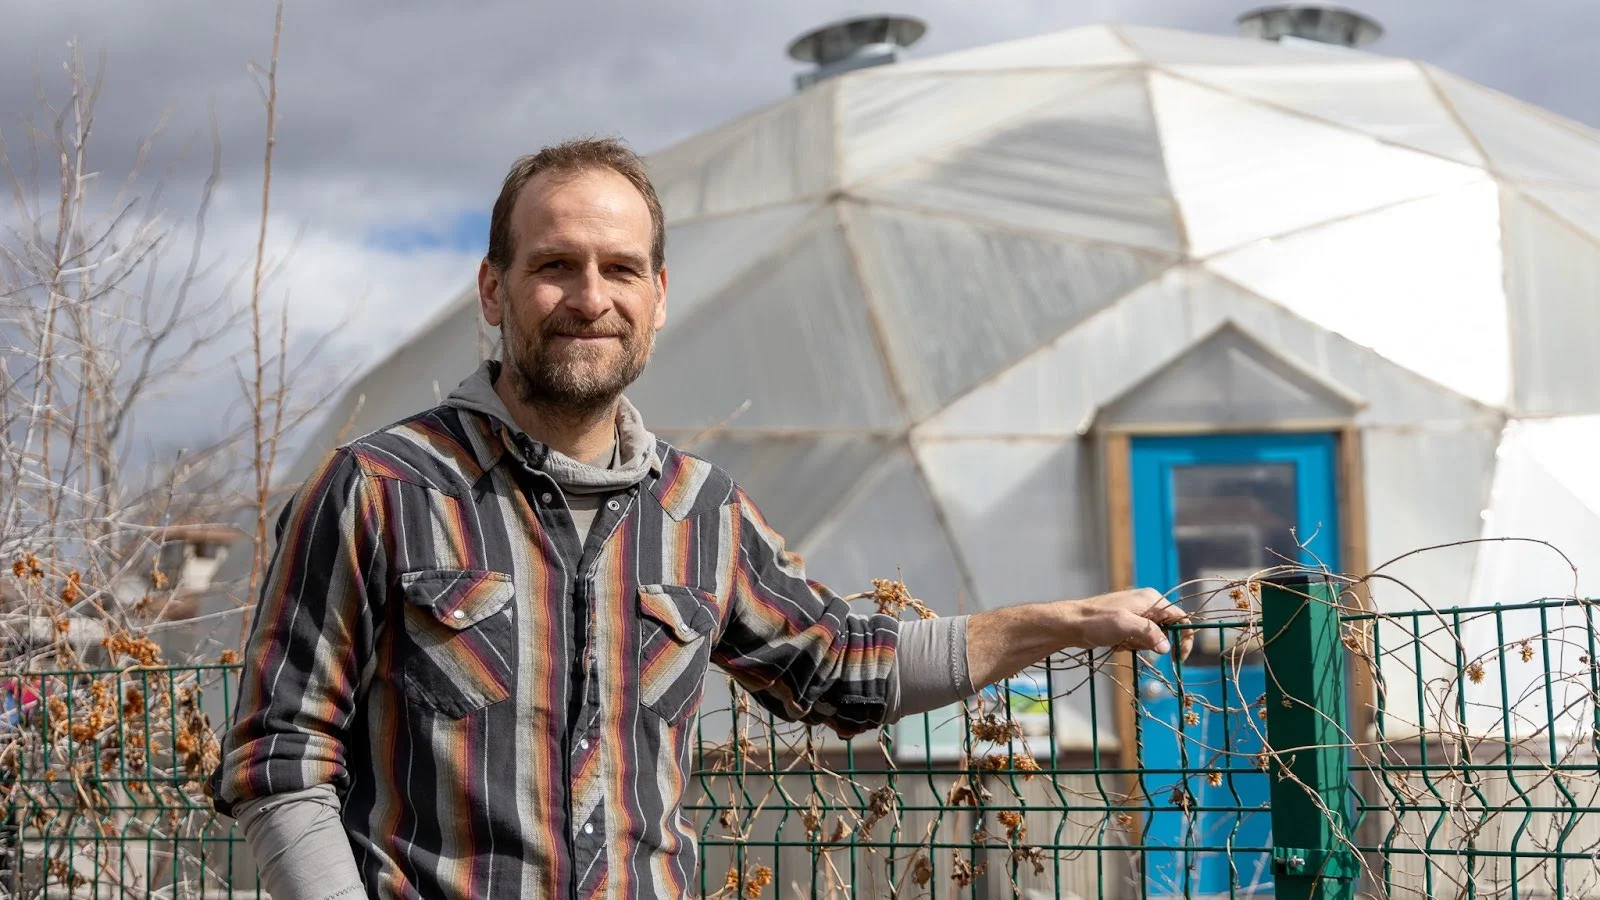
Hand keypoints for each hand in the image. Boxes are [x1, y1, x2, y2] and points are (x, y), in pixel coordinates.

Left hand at [1053, 588, 1192, 659]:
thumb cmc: (1096, 621)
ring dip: (1141, 645)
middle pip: (1168, 628)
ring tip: (1121, 642)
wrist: (1070, 624)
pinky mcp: (1128, 624)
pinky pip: (1140, 639)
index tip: (1178, 658)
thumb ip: (1149, 633)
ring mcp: (1137, 614)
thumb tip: (1167, 647)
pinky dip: (1131, 645)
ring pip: (1153, 637)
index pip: (1181, 617)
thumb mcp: (1125, 626)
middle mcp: (1148, 604)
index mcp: (1151, 599)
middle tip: (1135, 646)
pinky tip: (1116, 643)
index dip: (1184, 637)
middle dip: (1155, 643)